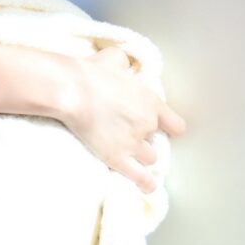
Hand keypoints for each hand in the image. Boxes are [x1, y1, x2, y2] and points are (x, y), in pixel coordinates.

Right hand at [63, 47, 186, 191]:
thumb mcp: (111, 59)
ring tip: (128, 154)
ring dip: (141, 156)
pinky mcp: (118, 158)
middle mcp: (147, 124)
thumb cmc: (89, 73)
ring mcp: (134, 143)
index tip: (162, 128)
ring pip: (149, 158)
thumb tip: (124, 64)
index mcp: (150, 102)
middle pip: (156, 140)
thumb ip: (124, 62)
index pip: (174, 124)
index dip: (167, 126)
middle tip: (128, 134)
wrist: (71, 89)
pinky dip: (145, 184)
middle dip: (144, 138)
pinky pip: (141, 178)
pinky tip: (145, 186)